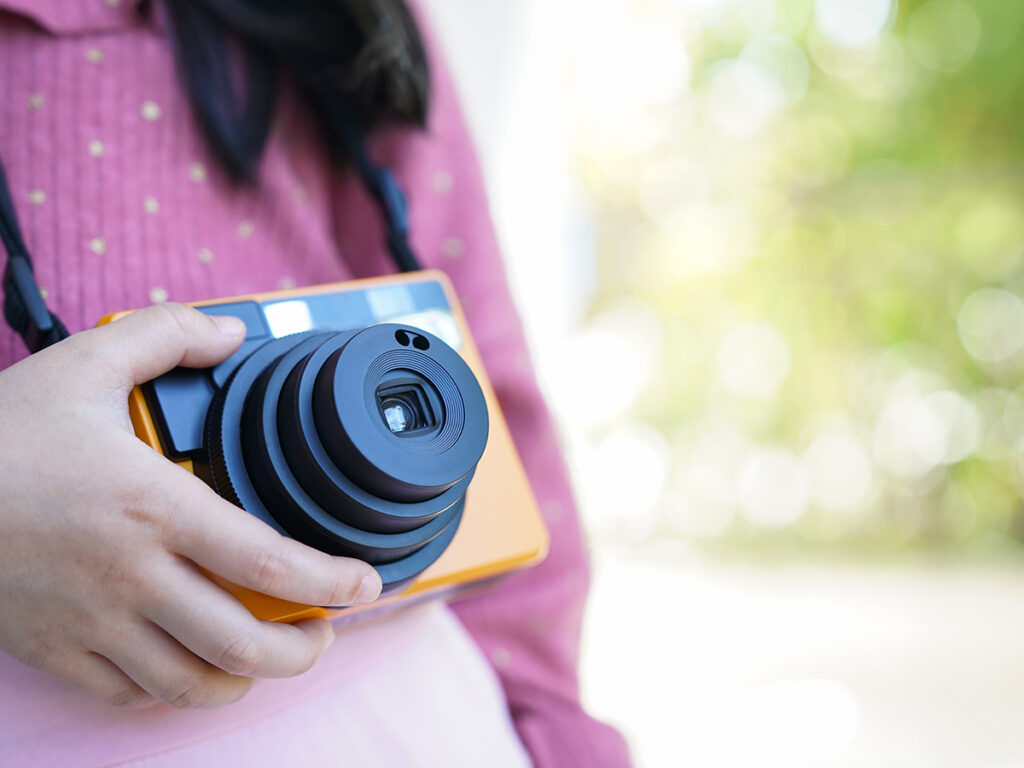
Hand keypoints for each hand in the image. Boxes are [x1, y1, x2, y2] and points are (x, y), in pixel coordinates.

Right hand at [0, 303, 381, 708]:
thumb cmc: (2, 433)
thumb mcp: (87, 360)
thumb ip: (170, 337)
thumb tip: (235, 333)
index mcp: (155, 506)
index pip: (269, 563)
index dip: (332, 583)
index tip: (367, 584)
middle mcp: (132, 575)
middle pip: (242, 643)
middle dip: (304, 649)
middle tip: (327, 630)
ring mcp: (92, 621)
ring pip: (190, 683)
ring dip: (246, 677)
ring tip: (269, 654)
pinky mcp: (55, 649)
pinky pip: (128, 693)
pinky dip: (175, 689)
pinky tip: (193, 664)